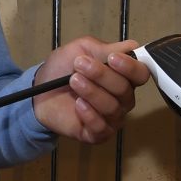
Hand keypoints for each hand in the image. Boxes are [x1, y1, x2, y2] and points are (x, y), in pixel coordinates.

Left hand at [31, 36, 148, 144]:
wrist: (39, 89)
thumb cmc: (63, 67)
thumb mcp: (82, 49)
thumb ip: (106, 49)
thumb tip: (132, 47)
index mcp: (123, 76)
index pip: (141, 73)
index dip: (131, 67)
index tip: (112, 59)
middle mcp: (122, 98)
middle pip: (125, 89)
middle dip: (102, 75)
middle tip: (79, 65)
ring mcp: (112, 117)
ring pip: (112, 107)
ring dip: (92, 92)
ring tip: (73, 81)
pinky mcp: (97, 133)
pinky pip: (102, 127)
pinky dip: (90, 114)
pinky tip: (77, 104)